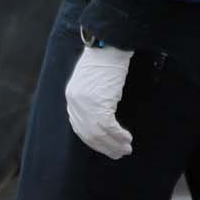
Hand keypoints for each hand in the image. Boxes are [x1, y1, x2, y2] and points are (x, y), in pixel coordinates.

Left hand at [64, 41, 134, 159]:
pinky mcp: (99, 102)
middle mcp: (75, 103)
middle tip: (118, 153)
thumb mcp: (91, 82)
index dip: (93, 141)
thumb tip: (101, 118)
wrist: (108, 46)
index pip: (79, 127)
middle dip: (104, 146)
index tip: (105, 147)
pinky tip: (127, 138)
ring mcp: (85, 104)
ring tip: (126, 149)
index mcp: (71, 98)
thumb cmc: (104, 61)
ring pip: (99, 133)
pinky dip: (119, 135)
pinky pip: (108, 126)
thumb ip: (90, 99)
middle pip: (88, 134)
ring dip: (114, 143)